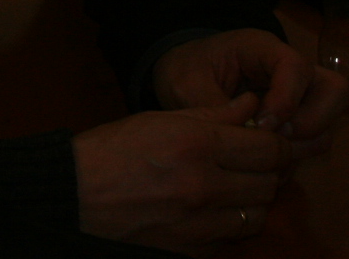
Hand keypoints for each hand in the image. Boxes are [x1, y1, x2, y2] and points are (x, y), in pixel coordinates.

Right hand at [75, 93, 285, 254]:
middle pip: (269, 182)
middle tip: (249, 163)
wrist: (72, 195)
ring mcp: (200, 222)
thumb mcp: (157, 120)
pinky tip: (210, 208)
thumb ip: (211, 113)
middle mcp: (204, 185)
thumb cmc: (109, 152)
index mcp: (195, 144)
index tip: (265, 142)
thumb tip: (251, 105)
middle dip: (265, 171)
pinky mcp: (193, 249)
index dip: (275, 144)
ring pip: (258, 214)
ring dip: (251, 199)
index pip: (270, 149)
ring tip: (231, 187)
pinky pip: (232, 236)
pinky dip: (229, 222)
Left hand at [154, 28, 348, 158]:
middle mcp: (289, 70)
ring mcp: (299, 95)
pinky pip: (313, 139)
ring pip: (330, 118)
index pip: (296, 66)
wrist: (180, 76)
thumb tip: (242, 138)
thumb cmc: (184, 69)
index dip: (288, 98)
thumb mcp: (186, 83)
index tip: (264, 124)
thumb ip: (213, 106)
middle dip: (310, 121)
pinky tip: (265, 162)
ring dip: (307, 141)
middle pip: (333, 90)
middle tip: (275, 139)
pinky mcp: (295, 119)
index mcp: (262, 49)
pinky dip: (296, 154)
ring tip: (269, 153)